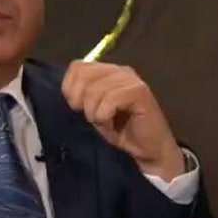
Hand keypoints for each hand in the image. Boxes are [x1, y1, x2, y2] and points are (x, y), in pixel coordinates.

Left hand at [61, 61, 185, 180]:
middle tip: (92, 118)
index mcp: (108, 71)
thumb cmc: (121, 132)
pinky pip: (110, 100)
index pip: (77, 67)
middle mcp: (119, 70)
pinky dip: (104, 116)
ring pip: (95, 90)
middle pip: (83, 76)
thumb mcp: (94, 111)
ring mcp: (131, 79)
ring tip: (105, 123)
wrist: (149, 150)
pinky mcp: (139, 92)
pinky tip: (112, 125)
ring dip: (94, 113)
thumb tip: (69, 91)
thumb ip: (82, 96)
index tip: (77, 109)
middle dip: (80, 102)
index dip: (70, 89)